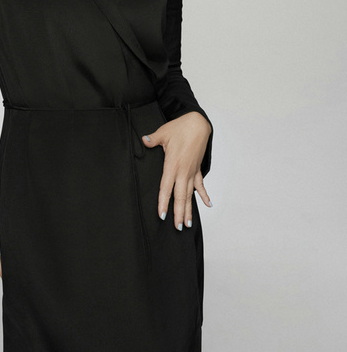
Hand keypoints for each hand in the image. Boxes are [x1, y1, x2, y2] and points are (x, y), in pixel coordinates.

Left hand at [142, 111, 211, 230]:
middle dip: (178, 213)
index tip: (162, 215)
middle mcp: (183, 171)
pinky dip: (204, 195)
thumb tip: (144, 140)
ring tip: (188, 223)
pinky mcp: (197, 168)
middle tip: (178, 227)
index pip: (166, 188)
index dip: (164, 202)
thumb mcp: (164, 132)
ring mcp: (191, 171)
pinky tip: (208, 205)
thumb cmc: (180, 127)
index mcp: (172, 165)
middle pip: (180, 196)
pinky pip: (200, 184)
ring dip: (189, 209)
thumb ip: (153, 139)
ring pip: (190, 194)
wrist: (198, 123)